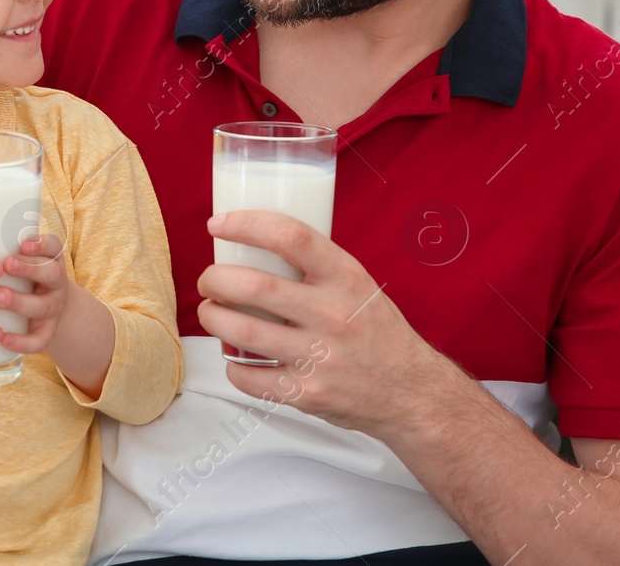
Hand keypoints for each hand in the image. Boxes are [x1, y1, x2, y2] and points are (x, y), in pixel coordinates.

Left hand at [0, 234, 70, 353]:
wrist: (46, 308)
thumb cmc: (20, 276)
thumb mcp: (19, 256)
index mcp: (49, 260)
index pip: (54, 247)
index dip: (41, 244)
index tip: (22, 242)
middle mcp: (55, 283)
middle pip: (51, 274)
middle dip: (29, 268)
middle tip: (7, 263)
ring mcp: (52, 309)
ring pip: (42, 306)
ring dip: (22, 301)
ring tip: (2, 298)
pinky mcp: (45, 333)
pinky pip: (38, 340)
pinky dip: (22, 342)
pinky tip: (3, 339)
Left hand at [196, 210, 444, 437]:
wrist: (410, 392)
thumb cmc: (377, 331)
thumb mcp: (358, 284)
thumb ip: (317, 266)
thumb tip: (258, 242)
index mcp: (345, 277)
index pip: (290, 237)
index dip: (246, 225)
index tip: (218, 225)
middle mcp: (332, 314)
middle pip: (254, 286)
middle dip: (215, 279)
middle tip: (209, 279)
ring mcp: (318, 357)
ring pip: (242, 332)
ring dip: (213, 318)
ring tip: (211, 312)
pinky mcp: (306, 394)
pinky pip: (248, 377)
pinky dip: (231, 365)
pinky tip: (234, 356)